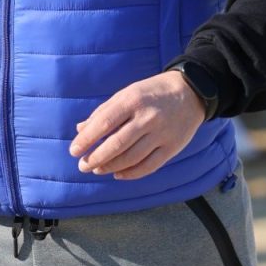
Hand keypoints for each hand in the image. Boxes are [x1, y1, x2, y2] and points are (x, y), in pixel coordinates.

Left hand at [69, 71, 205, 180]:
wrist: (190, 92)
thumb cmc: (151, 93)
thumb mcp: (126, 94)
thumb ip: (103, 112)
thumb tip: (80, 130)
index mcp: (133, 100)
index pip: (104, 123)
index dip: (87, 140)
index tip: (74, 151)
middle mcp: (148, 117)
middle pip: (117, 144)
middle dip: (96, 158)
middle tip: (83, 166)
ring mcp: (162, 133)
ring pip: (131, 158)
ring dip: (110, 167)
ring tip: (98, 169)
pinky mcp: (172, 147)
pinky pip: (149, 166)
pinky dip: (131, 173)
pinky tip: (118, 174)